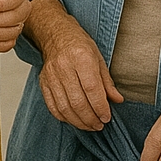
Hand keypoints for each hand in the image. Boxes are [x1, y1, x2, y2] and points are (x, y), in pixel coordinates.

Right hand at [29, 0, 123, 129]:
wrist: (55, 35)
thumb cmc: (79, 44)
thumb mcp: (99, 58)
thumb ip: (107, 82)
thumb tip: (117, 100)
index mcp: (80, 57)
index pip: (92, 89)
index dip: (100, 107)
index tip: (107, 117)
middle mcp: (64, 67)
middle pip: (77, 101)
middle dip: (91, 118)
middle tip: (100, 124)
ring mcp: (51, 76)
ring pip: (64, 107)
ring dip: (79, 122)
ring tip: (90, 126)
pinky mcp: (43, 83)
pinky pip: (52, 106)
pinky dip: (64, 117)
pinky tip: (74, 120)